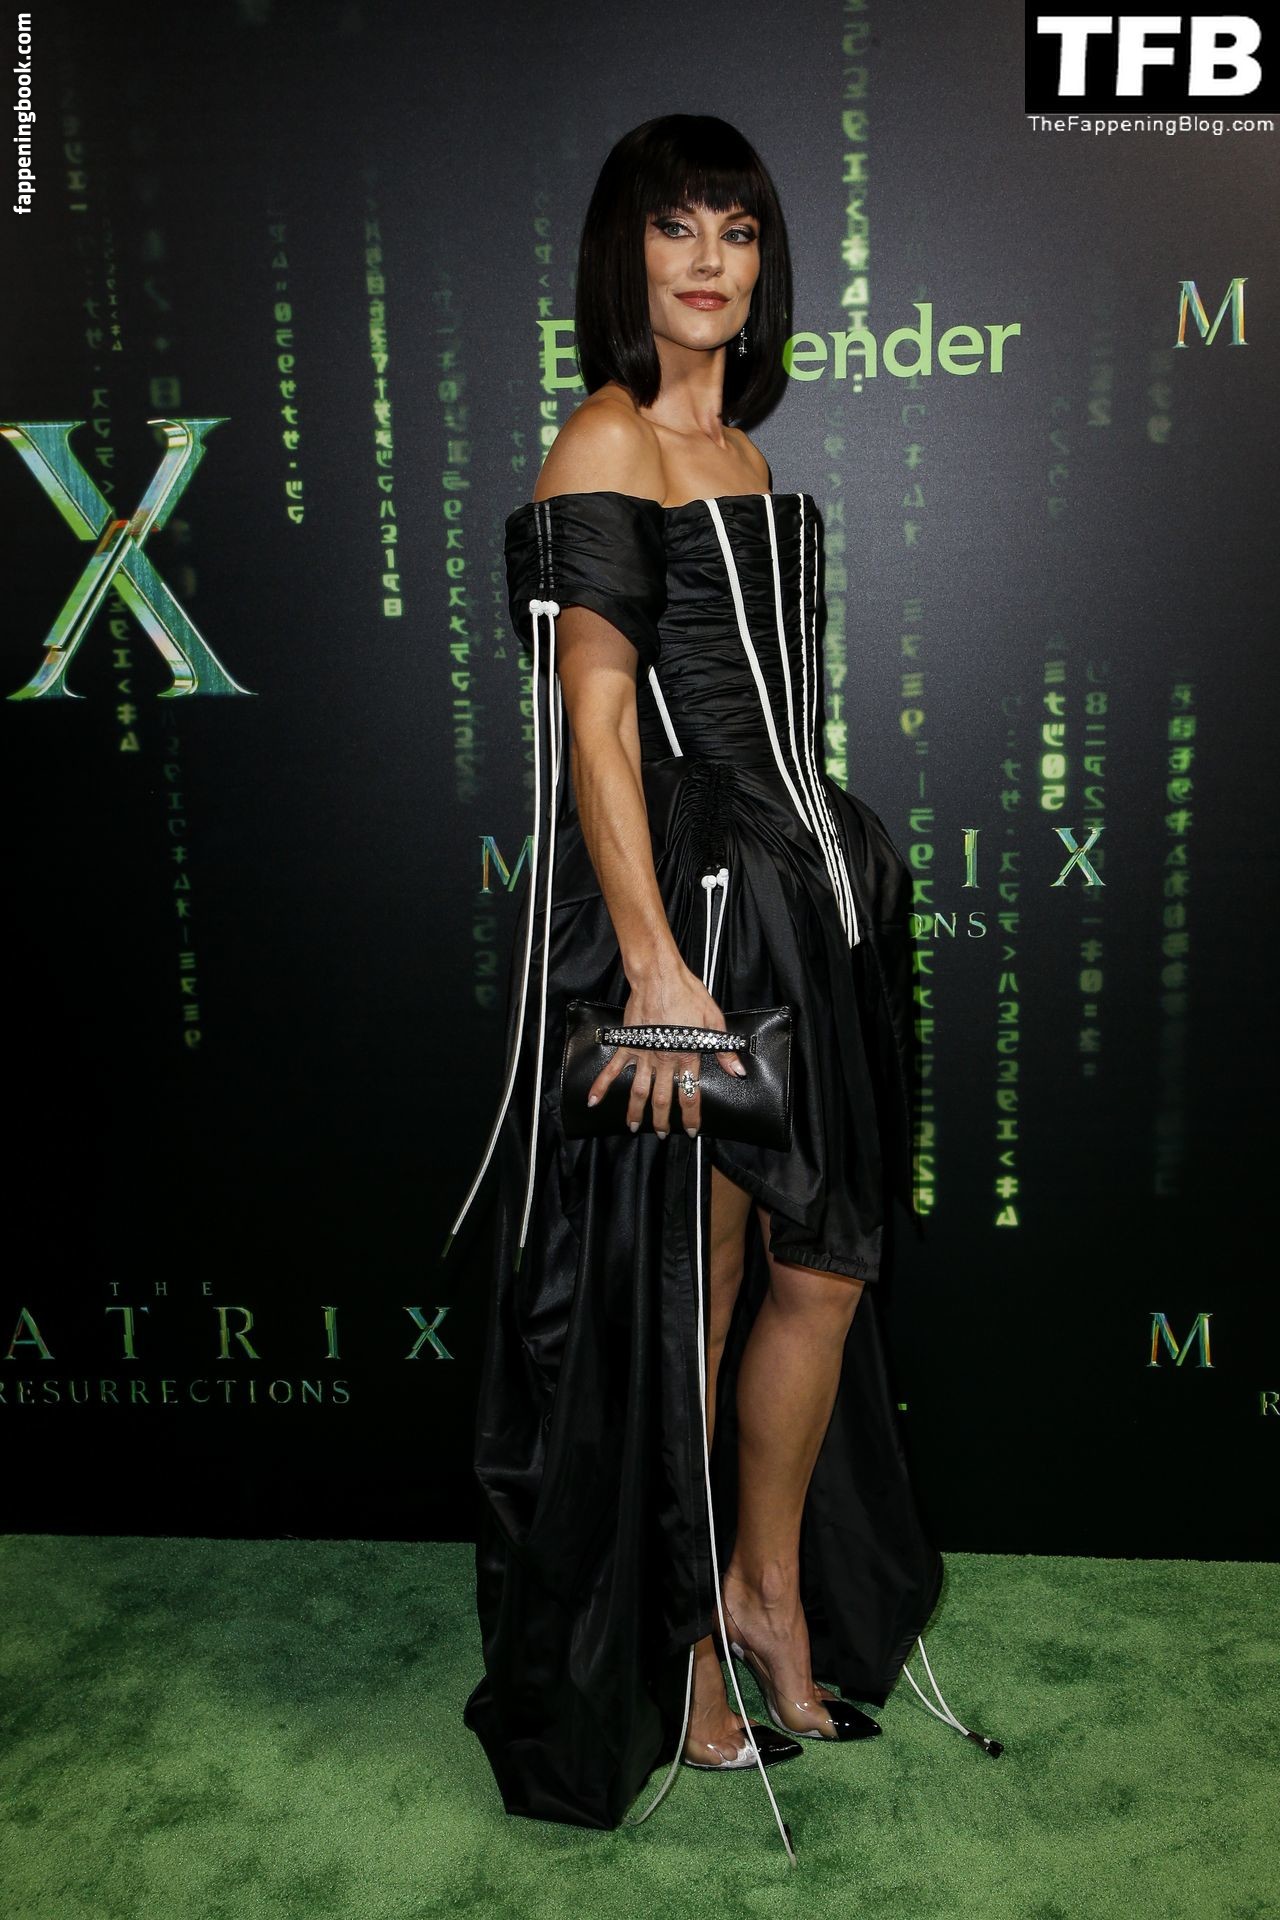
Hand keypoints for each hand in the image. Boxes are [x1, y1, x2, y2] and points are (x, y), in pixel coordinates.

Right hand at [586, 962, 746, 1137]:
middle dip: (662, 1120)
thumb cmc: (689, 994)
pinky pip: (613, 1068)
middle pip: (662, 1098)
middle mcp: (664, 1060)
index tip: (690, 1130)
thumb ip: (724, 1050)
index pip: (690, 1094)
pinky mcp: (628, 1043)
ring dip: (636, 1111)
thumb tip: (737, 1072)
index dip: (691, 1116)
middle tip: (661, 1135)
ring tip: (633, 1127)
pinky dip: (602, 1084)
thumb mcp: (714, 1020)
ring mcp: (643, 1053)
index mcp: (686, 1055)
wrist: (660, 977)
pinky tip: (593, 1100)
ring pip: (639, 1090)